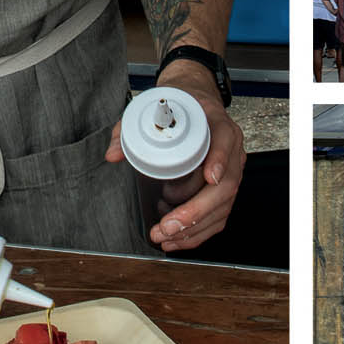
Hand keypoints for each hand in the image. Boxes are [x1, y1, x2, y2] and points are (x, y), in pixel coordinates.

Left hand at [104, 65, 245, 251]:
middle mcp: (230, 148)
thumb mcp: (151, 110)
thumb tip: (113, 154)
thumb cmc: (178, 108)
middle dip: (196, 210)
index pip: (225, 139)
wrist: (194, 104)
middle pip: (226, 184)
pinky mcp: (224, 189)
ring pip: (223, 206)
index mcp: (216, 123)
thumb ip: (128, 129)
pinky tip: (177, 239)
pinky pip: (219, 216)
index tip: (209, 176)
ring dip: (194, 227)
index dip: (220, 159)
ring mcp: (230, 170)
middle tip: (168, 225)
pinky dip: (199, 233)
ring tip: (164, 235)